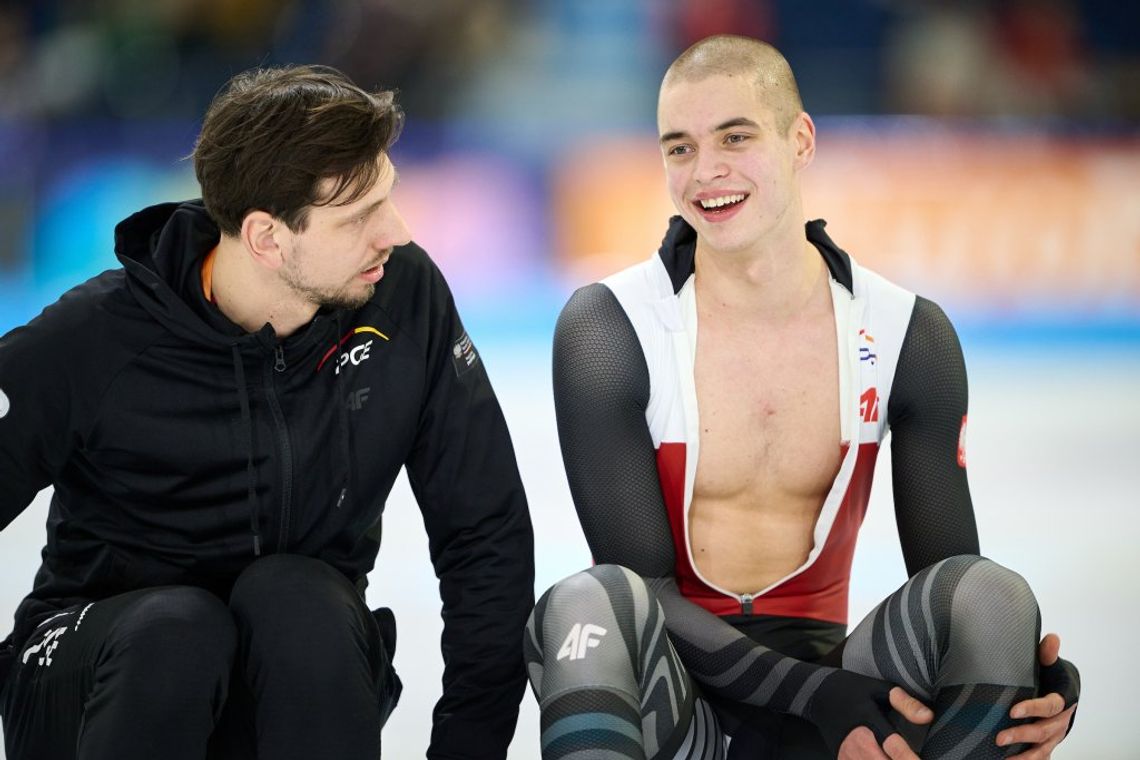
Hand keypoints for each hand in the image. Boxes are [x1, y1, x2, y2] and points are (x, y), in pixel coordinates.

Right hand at [838, 688, 931, 758]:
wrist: (821, 696)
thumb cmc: (854, 692)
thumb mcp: (879, 690)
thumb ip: (905, 703)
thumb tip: (927, 716)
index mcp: (869, 723)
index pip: (894, 748)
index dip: (910, 759)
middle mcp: (857, 744)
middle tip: (914, 758)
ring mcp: (848, 757)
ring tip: (901, 757)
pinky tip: (883, 757)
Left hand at [997, 633, 1079, 758]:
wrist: (1064, 695)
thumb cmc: (1052, 677)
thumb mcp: (1051, 664)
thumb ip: (1047, 654)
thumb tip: (1052, 638)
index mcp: (1062, 700)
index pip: (1049, 706)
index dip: (1033, 709)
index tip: (1013, 711)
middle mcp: (1060, 721)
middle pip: (1042, 730)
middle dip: (1021, 734)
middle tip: (999, 737)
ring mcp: (1054, 736)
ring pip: (1041, 749)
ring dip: (1023, 755)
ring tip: (1002, 759)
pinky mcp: (1047, 746)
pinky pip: (1039, 758)